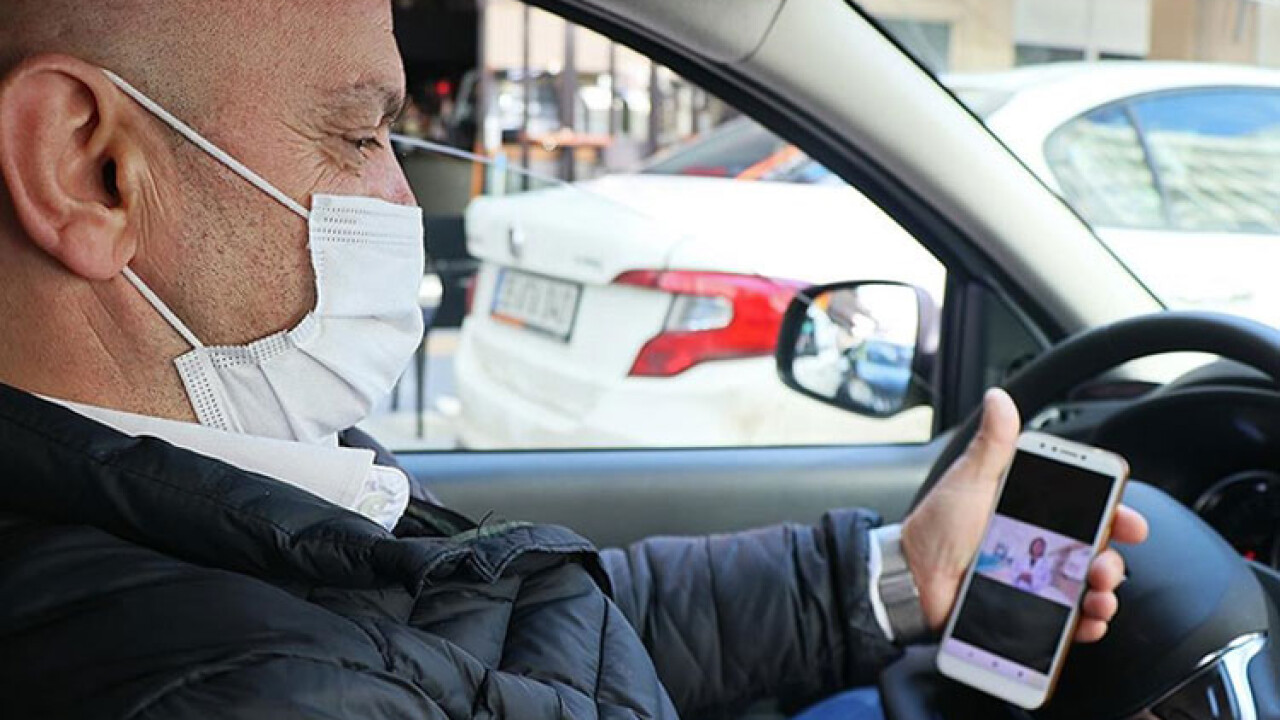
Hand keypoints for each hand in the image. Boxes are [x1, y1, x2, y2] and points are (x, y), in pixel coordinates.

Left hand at [901, 388, 1148, 641]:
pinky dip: (1086, 624)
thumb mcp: (969, 480)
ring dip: (1105, 594)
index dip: (1117, 515)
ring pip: (1088, 587)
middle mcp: (1040, 545)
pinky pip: (1068, 622)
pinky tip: (1086, 621)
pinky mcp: (1028, 611)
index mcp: (1032, 510)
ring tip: (1096, 596)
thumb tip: (999, 398)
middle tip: (1103, 566)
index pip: (1086, 510)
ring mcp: (1036, 579)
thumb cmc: (936, 526)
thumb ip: (992, 443)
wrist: (911, 576)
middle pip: (1096, 552)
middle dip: (1112, 561)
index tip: (1132, 522)